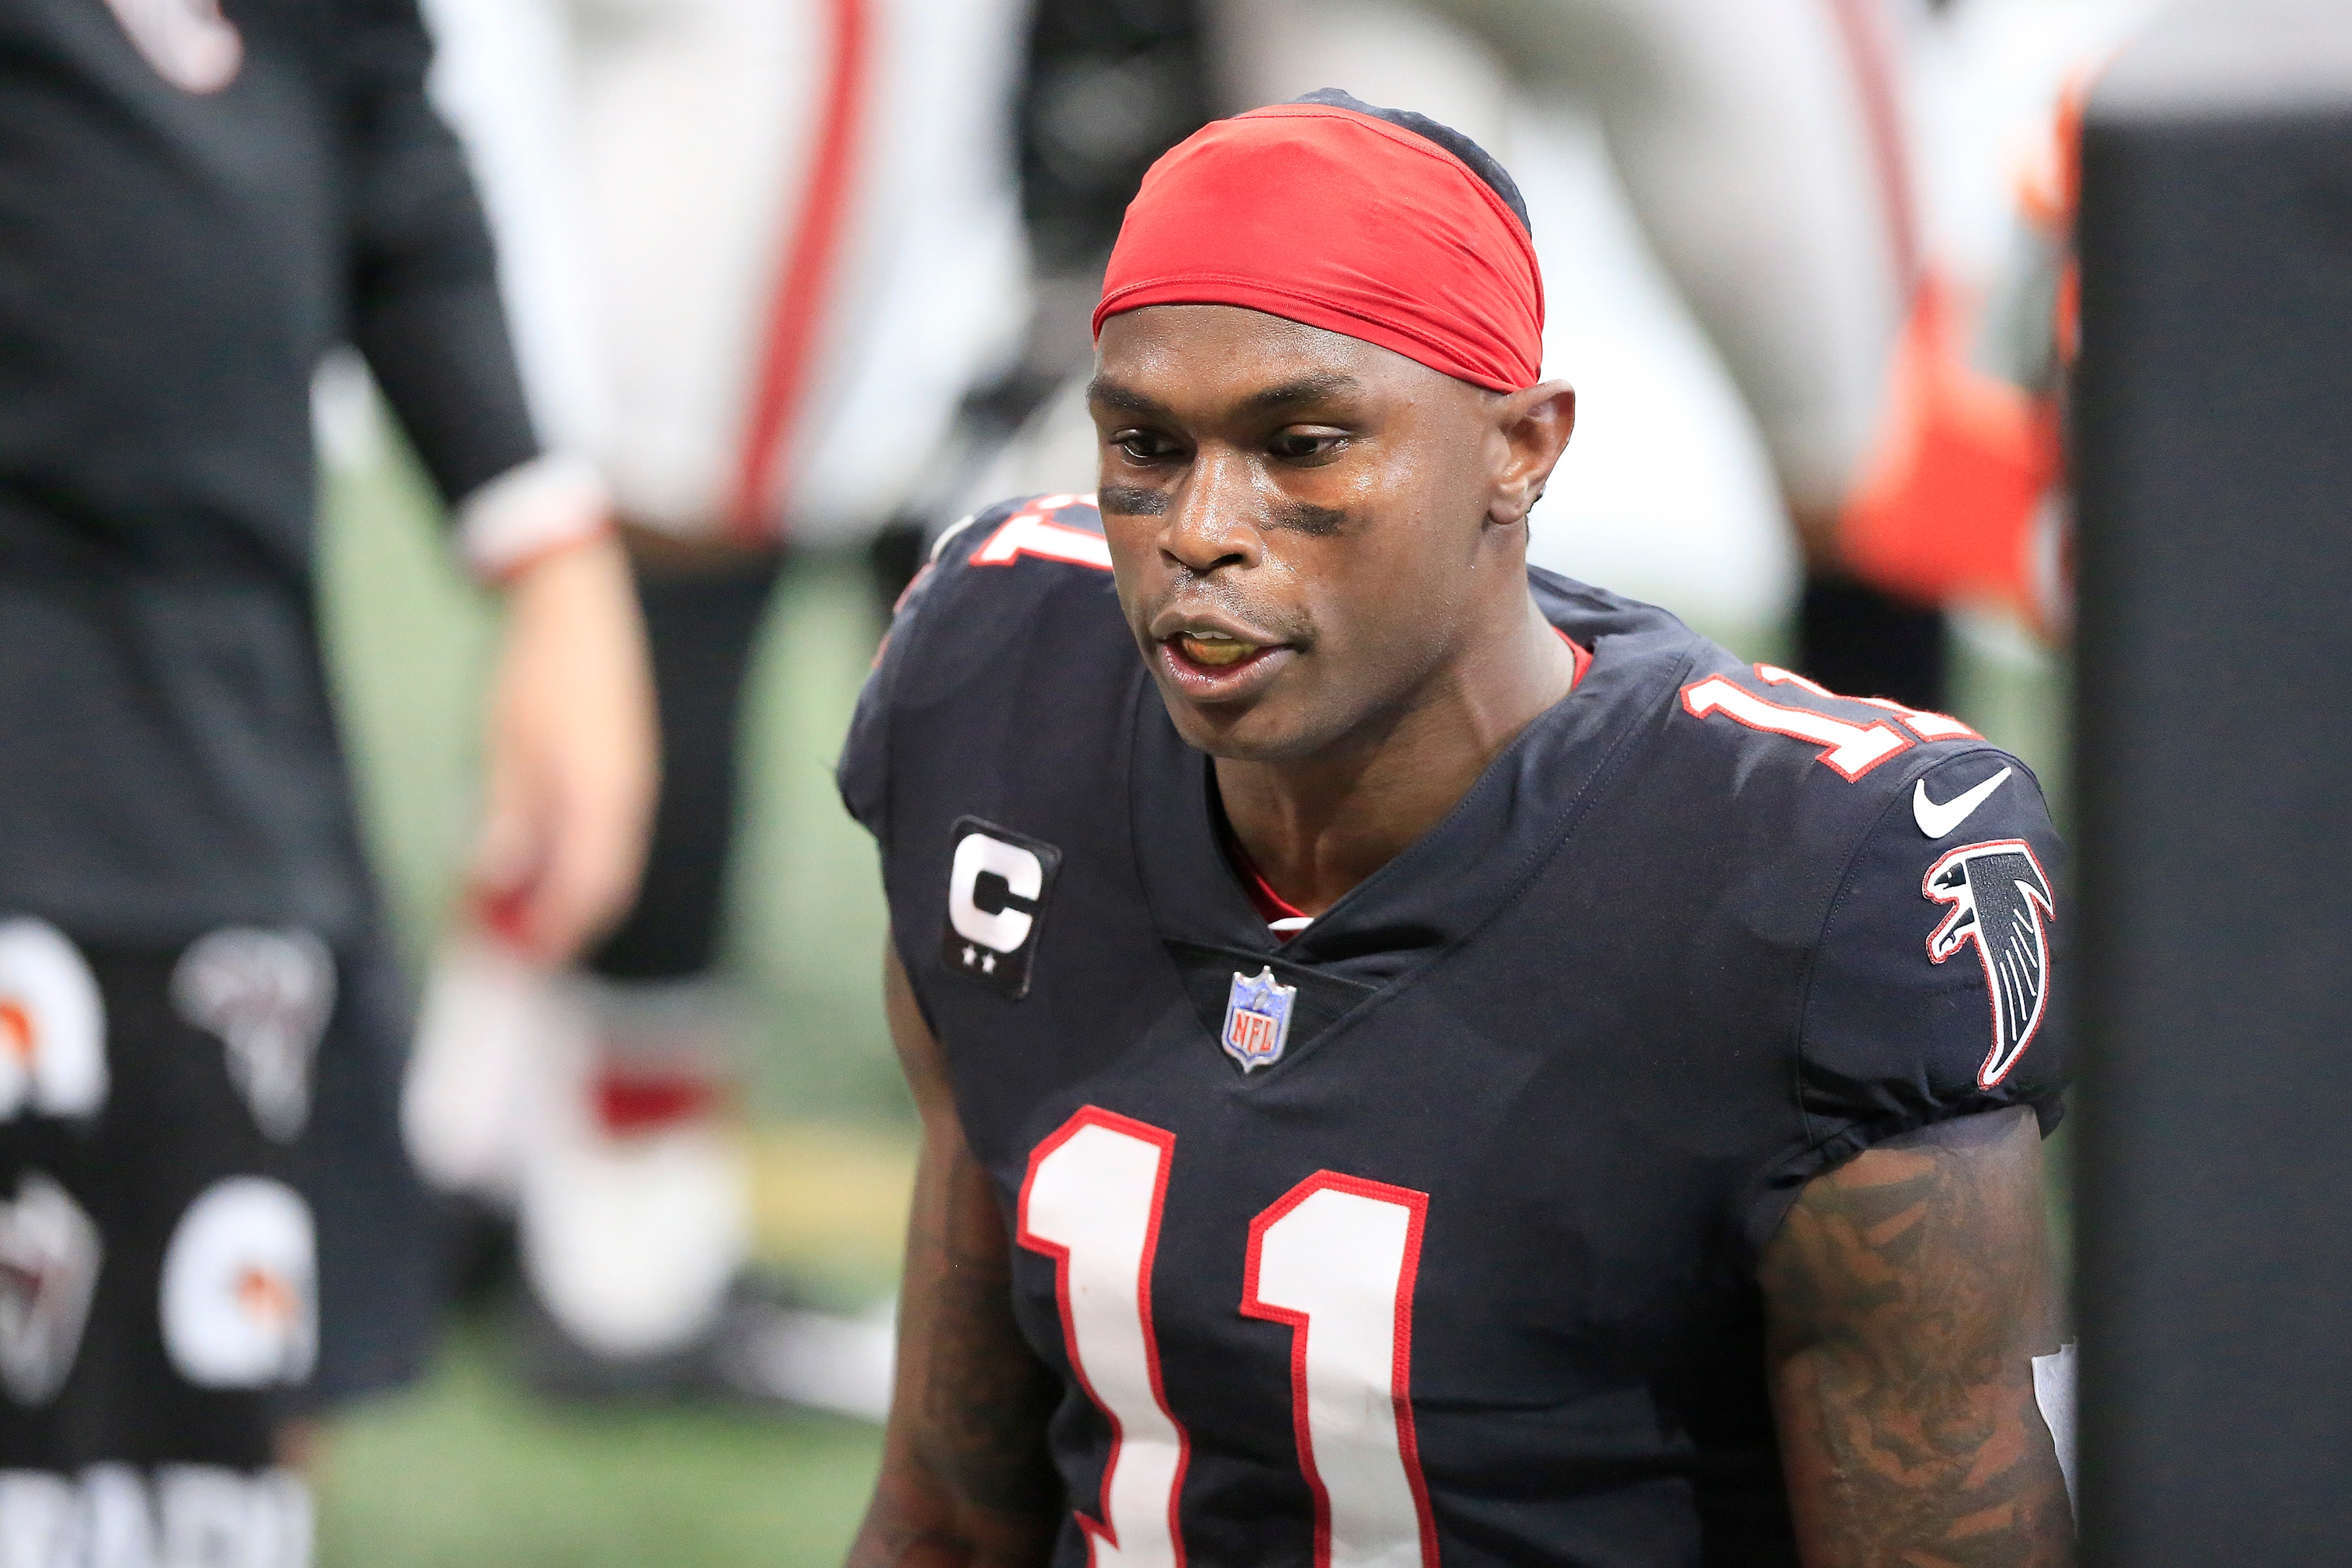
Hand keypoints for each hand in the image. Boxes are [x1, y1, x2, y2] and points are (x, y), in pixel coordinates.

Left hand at [471, 534, 657, 965]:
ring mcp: (627, 786)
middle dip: (553, 927)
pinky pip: (598, 838)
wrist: (577, 604)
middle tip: (497, 948)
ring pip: (599, 867)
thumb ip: (510, 816)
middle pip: (600, 890)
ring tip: (499, 909)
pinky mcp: (619, 773)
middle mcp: (625, 801)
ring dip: (554, 897)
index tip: (508, 964)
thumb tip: (500, 879)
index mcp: (602, 798)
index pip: (586, 893)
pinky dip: (564, 865)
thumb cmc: (540, 669)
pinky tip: (526, 863)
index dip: (550, 936)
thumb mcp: (508, 742)